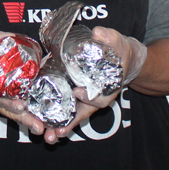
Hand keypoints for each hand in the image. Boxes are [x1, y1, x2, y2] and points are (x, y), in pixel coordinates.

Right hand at [0, 30, 45, 136]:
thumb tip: (17, 38)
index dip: (6, 102)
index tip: (21, 105)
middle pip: (1, 109)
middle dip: (19, 118)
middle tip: (36, 124)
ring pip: (5, 113)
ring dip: (22, 121)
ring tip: (39, 127)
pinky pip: (6, 109)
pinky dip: (19, 116)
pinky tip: (34, 121)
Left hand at [43, 26, 146, 144]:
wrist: (122, 56)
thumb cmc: (119, 50)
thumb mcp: (117, 41)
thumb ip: (108, 37)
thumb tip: (98, 32)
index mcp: (109, 87)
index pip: (101, 97)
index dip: (90, 97)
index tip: (78, 92)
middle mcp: (98, 97)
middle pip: (85, 113)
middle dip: (71, 123)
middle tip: (57, 131)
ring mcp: (87, 99)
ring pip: (75, 116)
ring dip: (62, 126)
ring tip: (49, 137)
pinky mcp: (77, 96)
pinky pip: (69, 110)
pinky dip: (59, 119)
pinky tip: (46, 128)